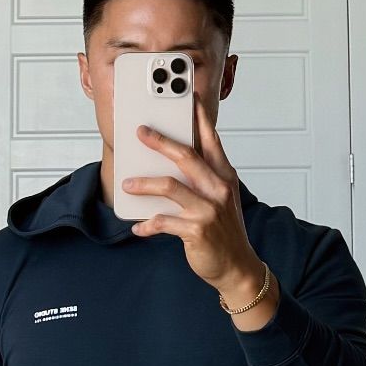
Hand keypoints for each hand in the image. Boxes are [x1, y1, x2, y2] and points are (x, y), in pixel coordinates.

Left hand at [125, 96, 276, 316]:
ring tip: (128, 183)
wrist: (237, 267)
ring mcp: (208, 209)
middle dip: (160, 141)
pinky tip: (138, 227)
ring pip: (170, 186)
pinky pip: (163, 221)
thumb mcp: (221, 199)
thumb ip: (202, 179)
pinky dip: (148, 224)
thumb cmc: (224, 231)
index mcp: (225, 177)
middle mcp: (218, 189)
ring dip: (144, 183)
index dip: (199, 119)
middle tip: (141, 132)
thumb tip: (170, 163)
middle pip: (186, 156)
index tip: (187, 99)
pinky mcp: (196, 230)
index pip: (211, 141)